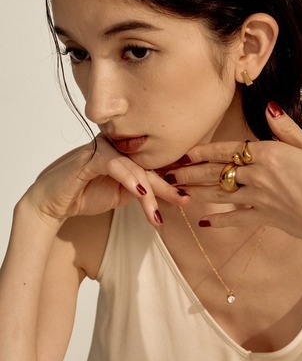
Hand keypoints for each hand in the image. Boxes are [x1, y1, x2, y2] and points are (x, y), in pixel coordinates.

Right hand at [23, 135, 187, 227]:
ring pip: (135, 167)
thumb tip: (171, 189)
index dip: (172, 179)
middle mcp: (117, 146)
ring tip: (156, 214)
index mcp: (126, 152)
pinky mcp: (91, 156)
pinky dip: (128, 178)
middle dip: (167, 186)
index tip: (188, 194)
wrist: (53, 203)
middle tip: (184, 200)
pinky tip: (140, 192)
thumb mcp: (122, 195)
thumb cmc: (86, 194)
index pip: (154, 165)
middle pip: (149, 165)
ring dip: (148, 192)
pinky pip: (115, 165)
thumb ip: (143, 188)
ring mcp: (104, 148)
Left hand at [167, 103, 301, 248]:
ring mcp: (258, 199)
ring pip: (219, 194)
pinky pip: (236, 218)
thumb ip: (286, 129)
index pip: (229, 149)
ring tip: (177, 191)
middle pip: (217, 172)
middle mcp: (257, 176)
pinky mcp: (263, 218)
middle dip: (191, 172)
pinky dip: (220, 220)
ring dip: (196, 192)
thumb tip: (269, 107)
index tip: (187, 152)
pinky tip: (204, 223)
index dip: (205, 151)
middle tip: (169, 173)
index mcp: (268, 155)